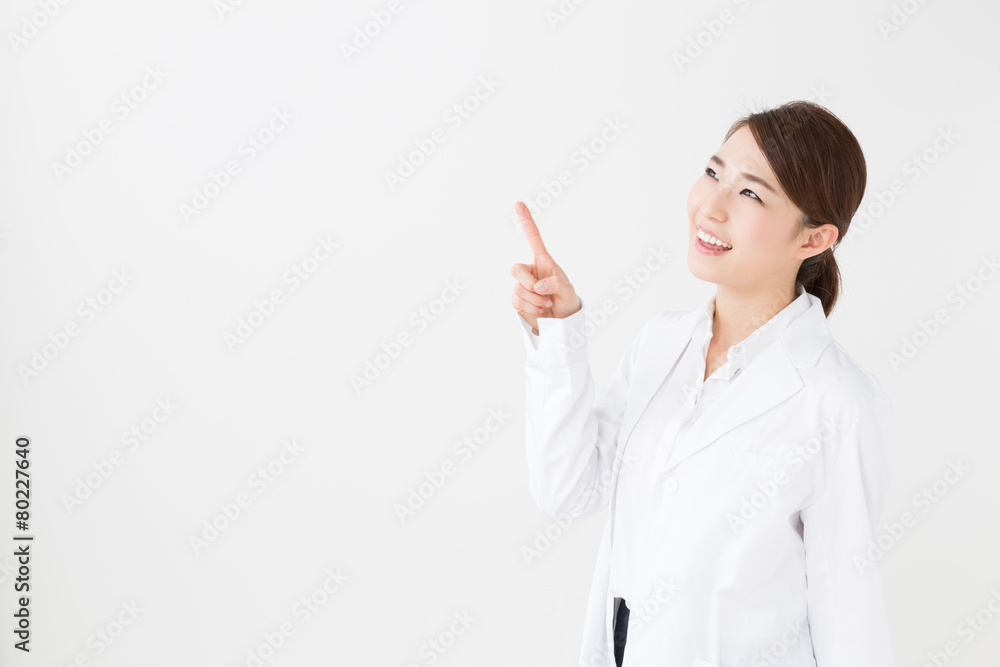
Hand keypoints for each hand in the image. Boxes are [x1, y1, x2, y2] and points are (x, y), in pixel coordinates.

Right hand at [510, 201, 581, 333]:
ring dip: (534, 299)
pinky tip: (540, 310)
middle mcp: (531, 271)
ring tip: (546, 304)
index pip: (533, 238)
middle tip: (542, 292)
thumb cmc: (567, 301)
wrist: (561, 322)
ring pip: (517, 288)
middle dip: (528, 283)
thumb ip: (557, 284)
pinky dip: (530, 308)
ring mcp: (522, 286)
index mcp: (543, 262)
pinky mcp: (517, 301)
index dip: (526, 221)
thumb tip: (540, 285)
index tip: (519, 203)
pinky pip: (516, 301)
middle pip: (516, 269)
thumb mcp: (569, 291)